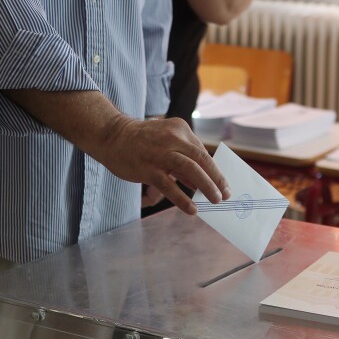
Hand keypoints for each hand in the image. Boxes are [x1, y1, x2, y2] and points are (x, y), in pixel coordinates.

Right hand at [92, 114, 229, 214]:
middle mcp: (172, 138)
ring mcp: (159, 153)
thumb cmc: (141, 142)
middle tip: (226, 193)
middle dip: (217, 178)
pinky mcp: (147, 168)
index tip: (223, 183)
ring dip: (206, 186)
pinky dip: (183, 199)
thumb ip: (183, 160)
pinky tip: (192, 210)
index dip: (214, 169)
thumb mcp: (166, 142)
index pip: (202, 151)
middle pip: (202, 159)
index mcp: (180, 129)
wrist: (112, 136)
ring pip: (190, 170)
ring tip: (215, 200)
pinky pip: (169, 186)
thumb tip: (201, 183)